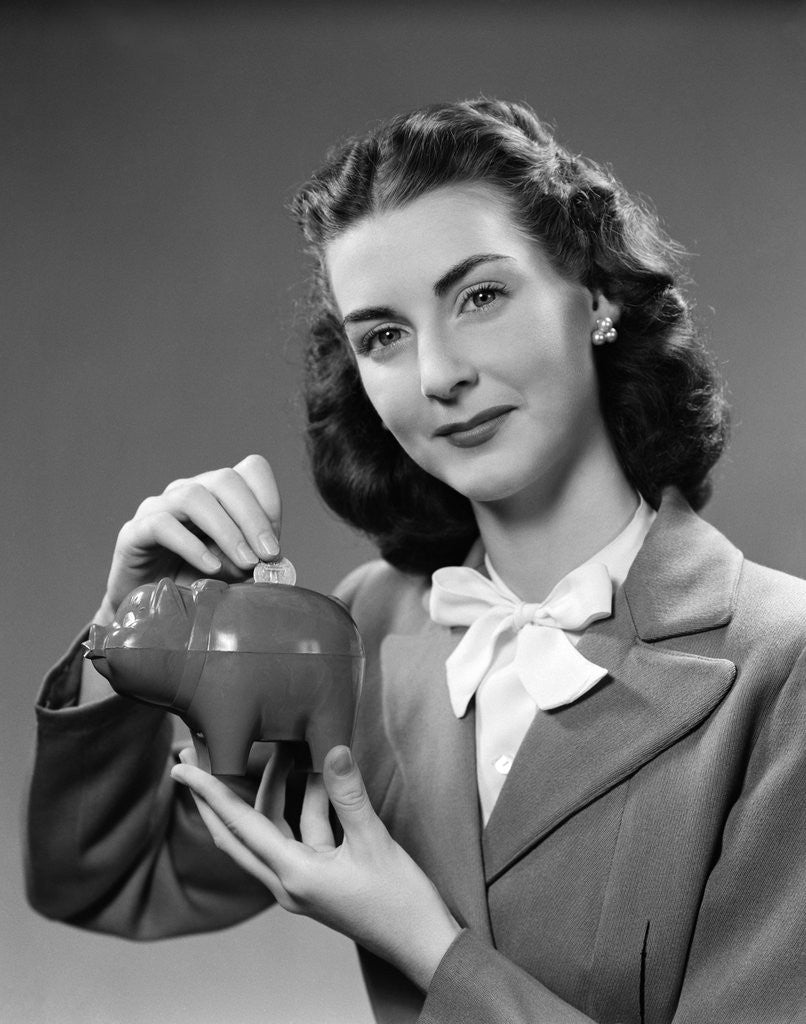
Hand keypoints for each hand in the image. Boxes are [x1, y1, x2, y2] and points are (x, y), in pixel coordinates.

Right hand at [100, 453, 281, 618]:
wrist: (150, 611)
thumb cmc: (196, 583)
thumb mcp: (236, 569)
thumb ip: (255, 558)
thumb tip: (274, 558)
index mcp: (217, 493)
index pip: (250, 469)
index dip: (268, 500)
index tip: (275, 541)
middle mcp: (188, 491)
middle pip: (225, 479)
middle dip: (253, 519)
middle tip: (269, 555)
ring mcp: (158, 507)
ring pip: (194, 497)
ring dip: (227, 531)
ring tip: (245, 564)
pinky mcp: (134, 532)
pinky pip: (163, 525)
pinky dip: (192, 547)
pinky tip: (211, 568)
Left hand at [171, 746, 461, 991]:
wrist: (421, 943)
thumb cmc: (399, 900)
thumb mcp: (374, 841)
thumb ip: (349, 794)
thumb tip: (332, 747)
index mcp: (293, 875)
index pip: (240, 826)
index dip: (209, 792)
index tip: (182, 766)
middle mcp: (286, 882)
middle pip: (235, 832)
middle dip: (213, 795)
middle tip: (195, 756)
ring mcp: (299, 883)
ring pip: (268, 830)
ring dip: (273, 791)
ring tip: (283, 751)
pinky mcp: (315, 879)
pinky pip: (295, 835)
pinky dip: (299, 806)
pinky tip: (313, 778)